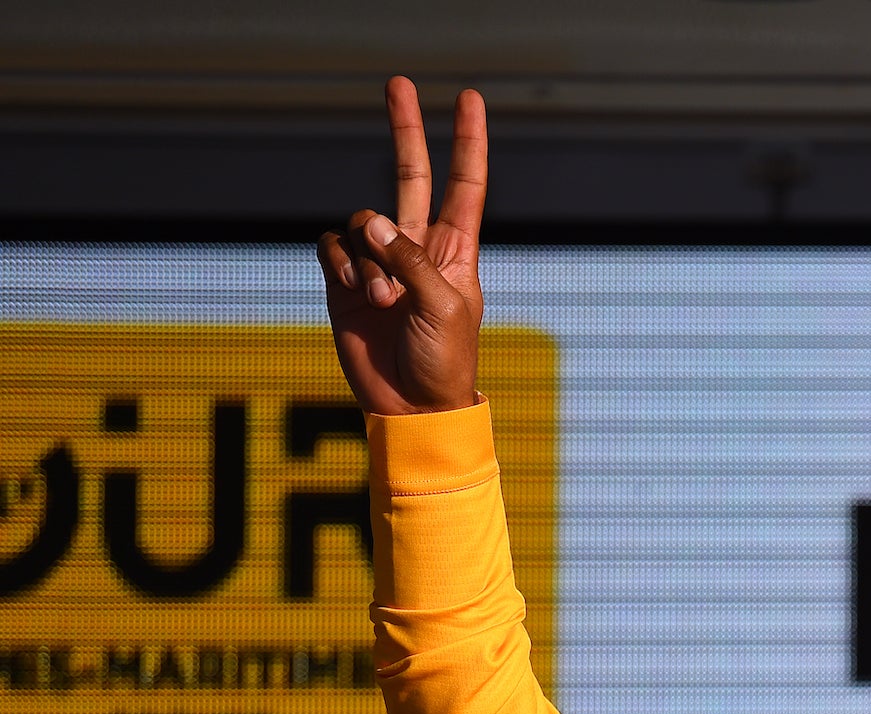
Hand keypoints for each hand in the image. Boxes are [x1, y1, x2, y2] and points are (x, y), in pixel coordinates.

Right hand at [317, 76, 487, 415]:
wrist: (410, 406)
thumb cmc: (442, 362)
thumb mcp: (442, 308)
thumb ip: (409, 259)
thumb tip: (370, 220)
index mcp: (455, 251)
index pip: (464, 185)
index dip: (468, 143)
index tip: (471, 100)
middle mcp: (416, 247)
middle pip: (410, 174)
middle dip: (405, 130)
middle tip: (399, 82)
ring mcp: (379, 261)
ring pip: (361, 222)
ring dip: (368, 258)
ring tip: (386, 301)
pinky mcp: (345, 279)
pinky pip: (332, 247)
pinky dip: (342, 266)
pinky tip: (359, 296)